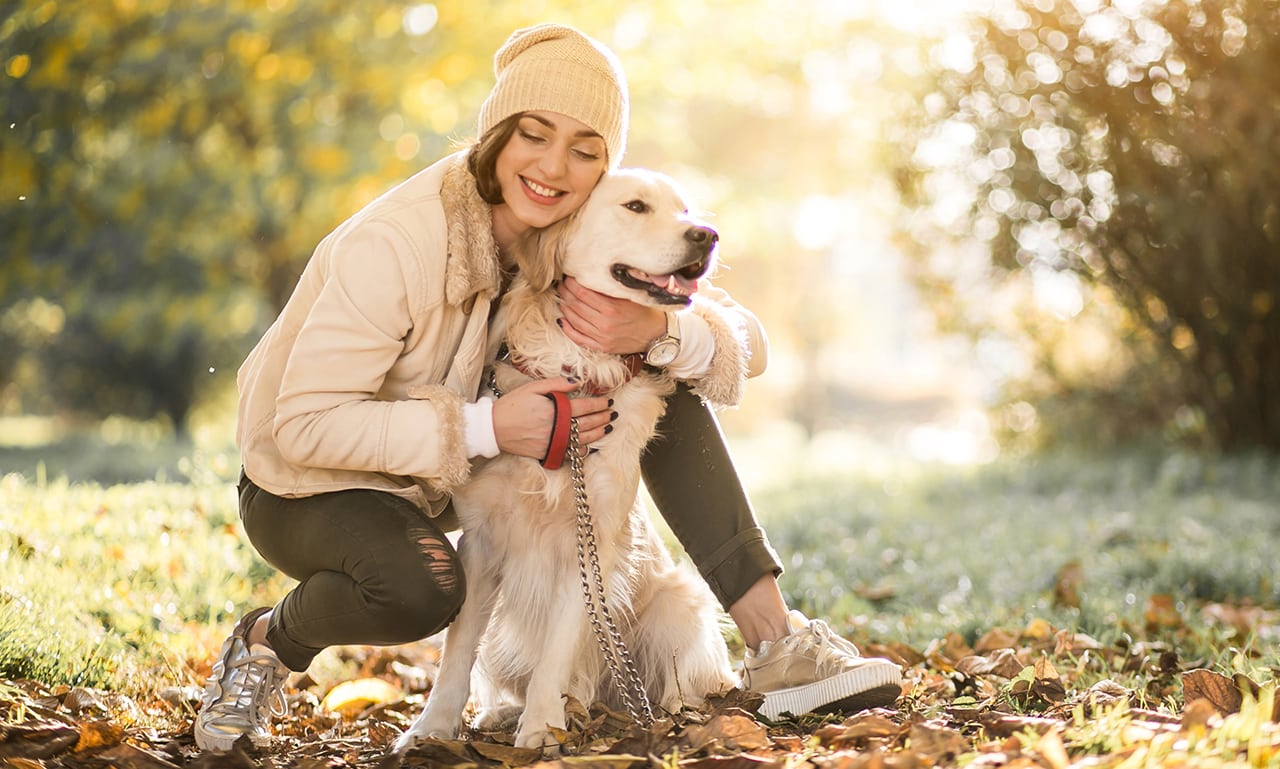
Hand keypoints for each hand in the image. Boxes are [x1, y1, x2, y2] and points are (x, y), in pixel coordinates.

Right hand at [491, 376, 615, 458]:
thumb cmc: (512, 405)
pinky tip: (591, 446)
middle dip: (603, 418)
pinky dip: (583, 451)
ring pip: (583, 440)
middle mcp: (556, 427)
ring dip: (598, 434)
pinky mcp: (547, 453)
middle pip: (587, 423)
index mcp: (554, 409)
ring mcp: (552, 442)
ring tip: (608, 428)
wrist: (493, 428)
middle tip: (613, 414)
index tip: (608, 401)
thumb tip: (577, 380)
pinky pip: (570, 454)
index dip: (599, 404)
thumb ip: (556, 383)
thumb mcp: (532, 387)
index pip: (584, 406)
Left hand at [558, 276, 664, 354]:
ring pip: (575, 320)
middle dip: (565, 293)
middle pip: (576, 305)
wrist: (657, 335)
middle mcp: (605, 324)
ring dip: (565, 308)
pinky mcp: (602, 347)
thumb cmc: (645, 312)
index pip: (583, 293)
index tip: (569, 278)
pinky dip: (568, 329)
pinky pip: (579, 338)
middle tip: (561, 285)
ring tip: (562, 299)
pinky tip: (562, 320)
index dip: (572, 284)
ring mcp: (602, 338)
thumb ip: (611, 289)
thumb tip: (591, 278)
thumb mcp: (630, 296)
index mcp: (612, 308)